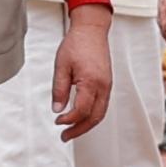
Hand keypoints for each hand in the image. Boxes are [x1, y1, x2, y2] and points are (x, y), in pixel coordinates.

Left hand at [51, 8, 114, 137]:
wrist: (92, 30)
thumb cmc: (77, 44)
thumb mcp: (61, 66)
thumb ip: (59, 89)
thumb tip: (57, 109)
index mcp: (91, 82)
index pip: (81, 110)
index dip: (69, 120)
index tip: (58, 121)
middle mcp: (103, 87)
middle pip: (94, 117)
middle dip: (79, 130)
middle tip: (65, 136)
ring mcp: (107, 86)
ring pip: (100, 113)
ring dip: (86, 125)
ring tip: (72, 130)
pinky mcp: (107, 84)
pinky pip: (102, 105)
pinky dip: (92, 115)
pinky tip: (81, 117)